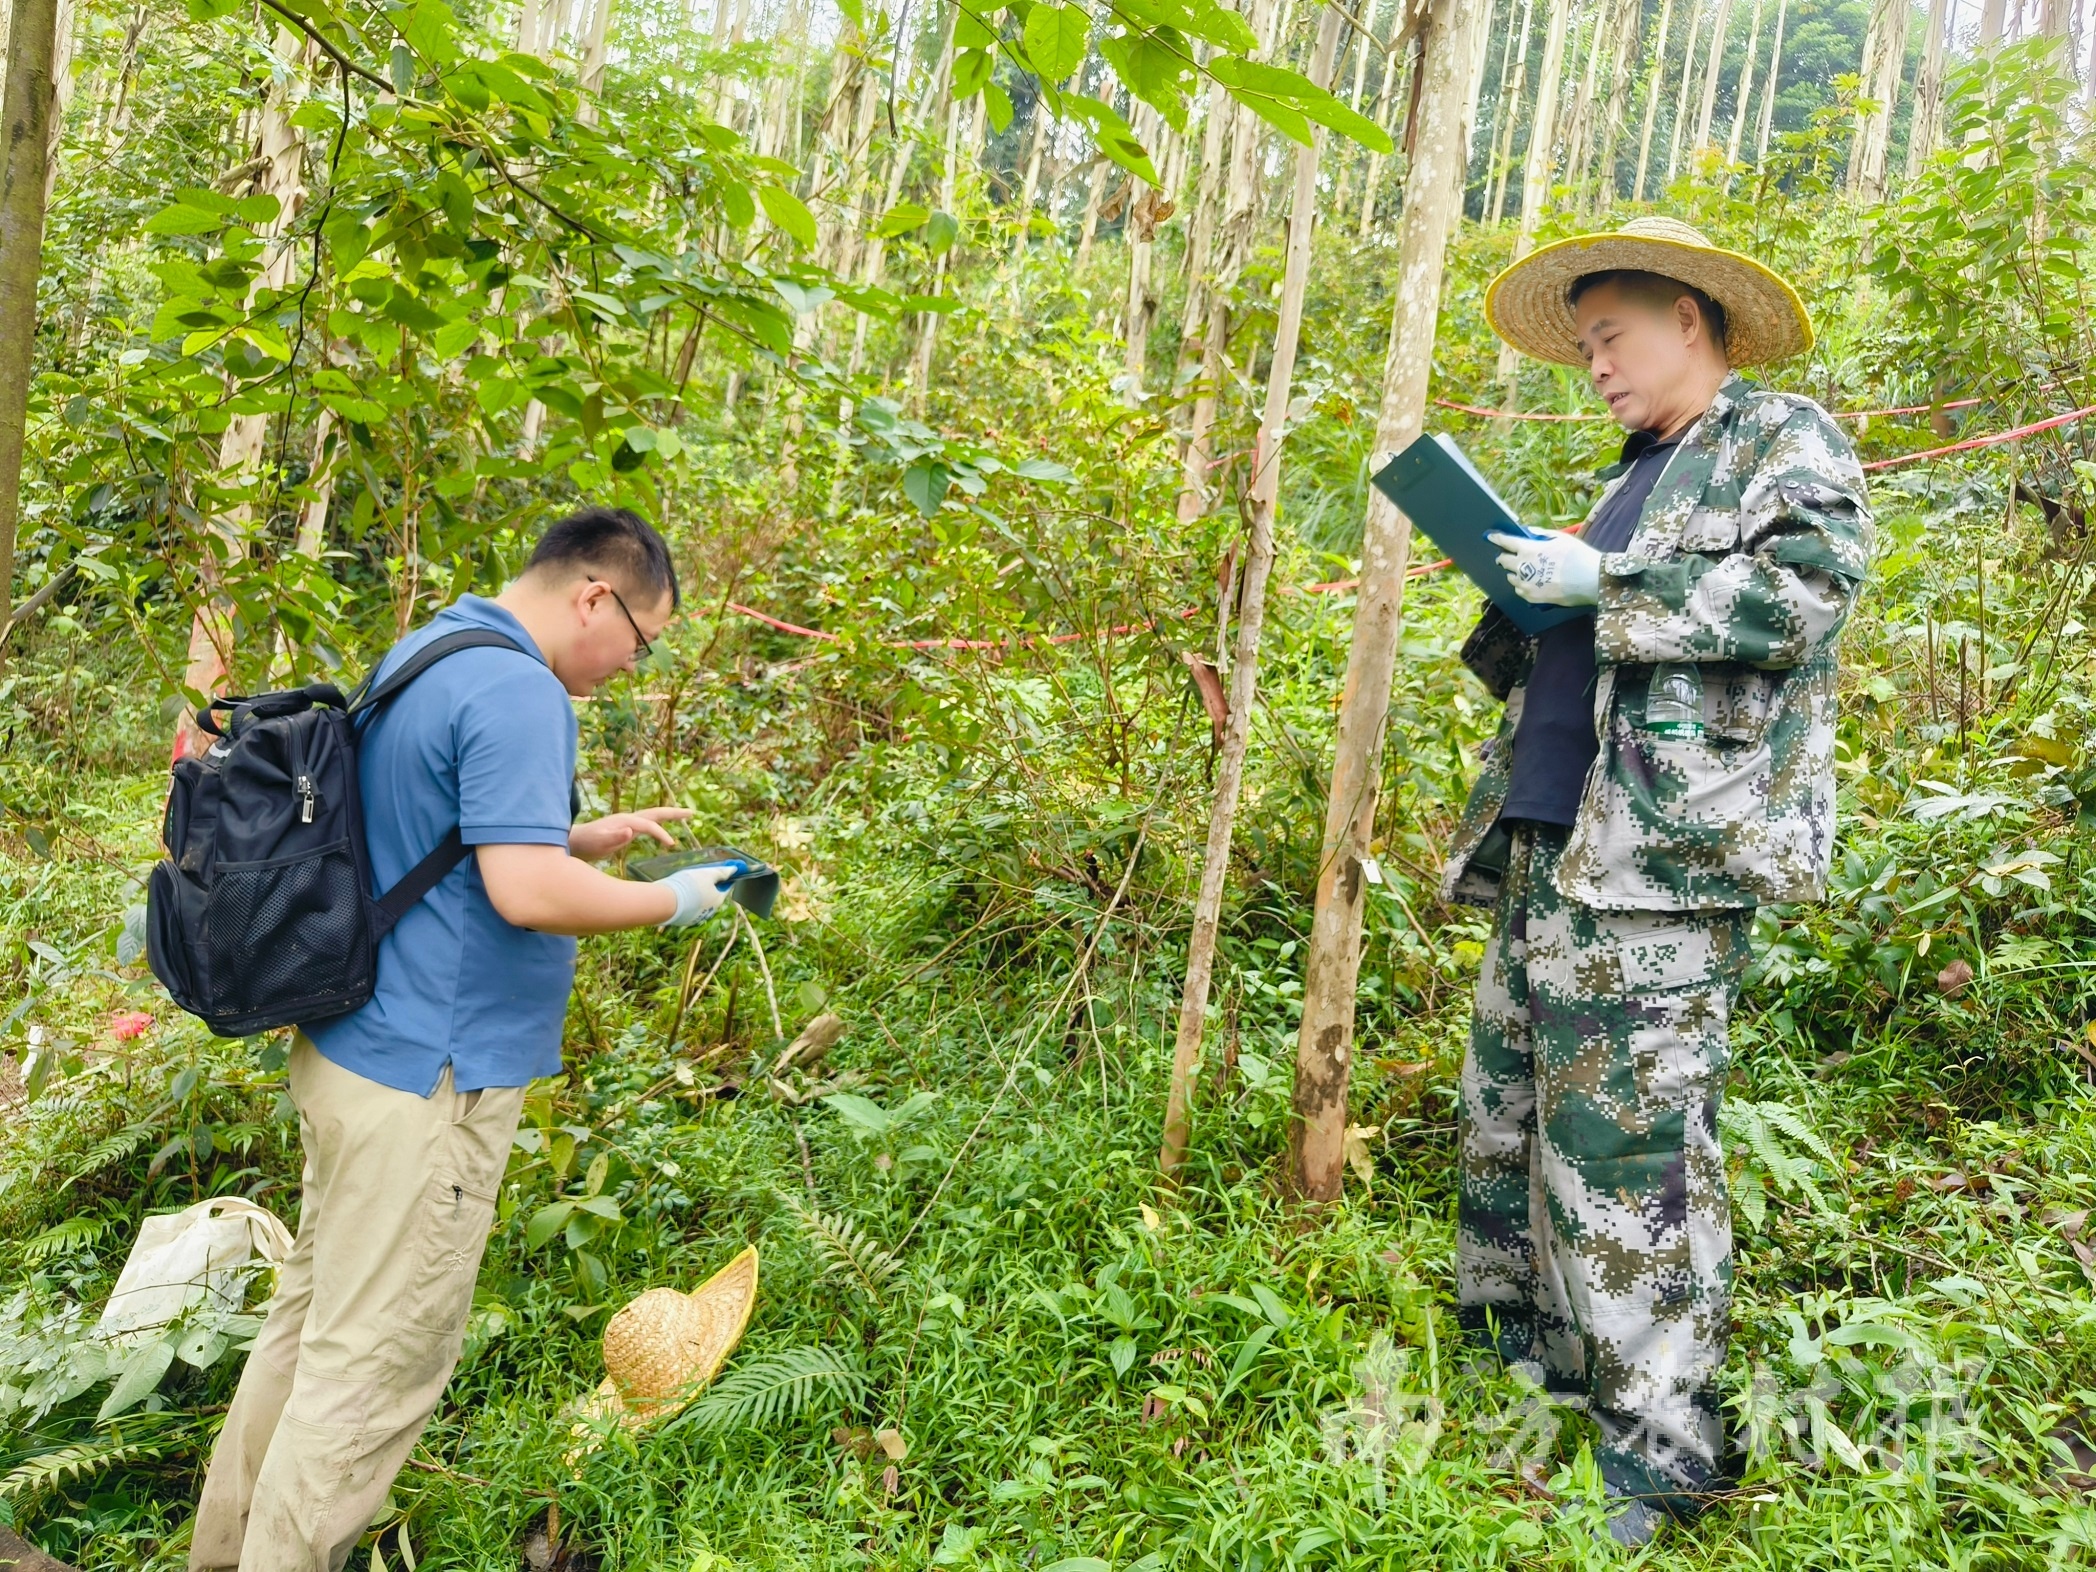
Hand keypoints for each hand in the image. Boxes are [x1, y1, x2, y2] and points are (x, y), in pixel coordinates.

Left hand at [568, 806, 693, 860]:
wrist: (574, 842)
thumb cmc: (586, 844)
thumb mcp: (598, 842)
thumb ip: (614, 836)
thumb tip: (630, 830)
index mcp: (625, 821)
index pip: (649, 825)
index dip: (661, 834)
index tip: (672, 845)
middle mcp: (628, 818)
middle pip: (656, 812)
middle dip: (674, 813)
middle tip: (692, 813)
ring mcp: (627, 823)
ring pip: (653, 817)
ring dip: (669, 816)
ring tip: (685, 816)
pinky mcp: (626, 829)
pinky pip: (648, 825)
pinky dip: (659, 825)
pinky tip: (663, 830)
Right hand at [657, 865, 735, 927]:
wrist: (664, 902)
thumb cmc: (688, 886)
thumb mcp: (707, 874)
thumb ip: (721, 872)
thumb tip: (735, 870)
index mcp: (717, 901)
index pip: (726, 888)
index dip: (724, 878)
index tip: (723, 871)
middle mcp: (709, 912)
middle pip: (712, 895)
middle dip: (708, 885)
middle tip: (701, 874)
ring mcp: (696, 917)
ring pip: (699, 902)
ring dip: (696, 893)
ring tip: (687, 882)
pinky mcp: (683, 919)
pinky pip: (688, 907)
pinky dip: (686, 900)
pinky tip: (679, 892)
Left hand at [1486, 529, 1601, 606]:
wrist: (1590, 580)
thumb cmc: (1578, 556)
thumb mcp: (1560, 538)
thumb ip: (1541, 535)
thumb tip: (1529, 532)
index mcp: (1528, 549)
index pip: (1506, 542)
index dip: (1496, 538)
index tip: (1490, 537)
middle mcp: (1522, 567)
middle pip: (1504, 561)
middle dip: (1503, 557)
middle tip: (1505, 556)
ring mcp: (1525, 583)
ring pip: (1511, 577)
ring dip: (1514, 572)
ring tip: (1523, 571)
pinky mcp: (1531, 597)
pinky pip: (1519, 590)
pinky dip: (1522, 585)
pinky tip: (1530, 583)